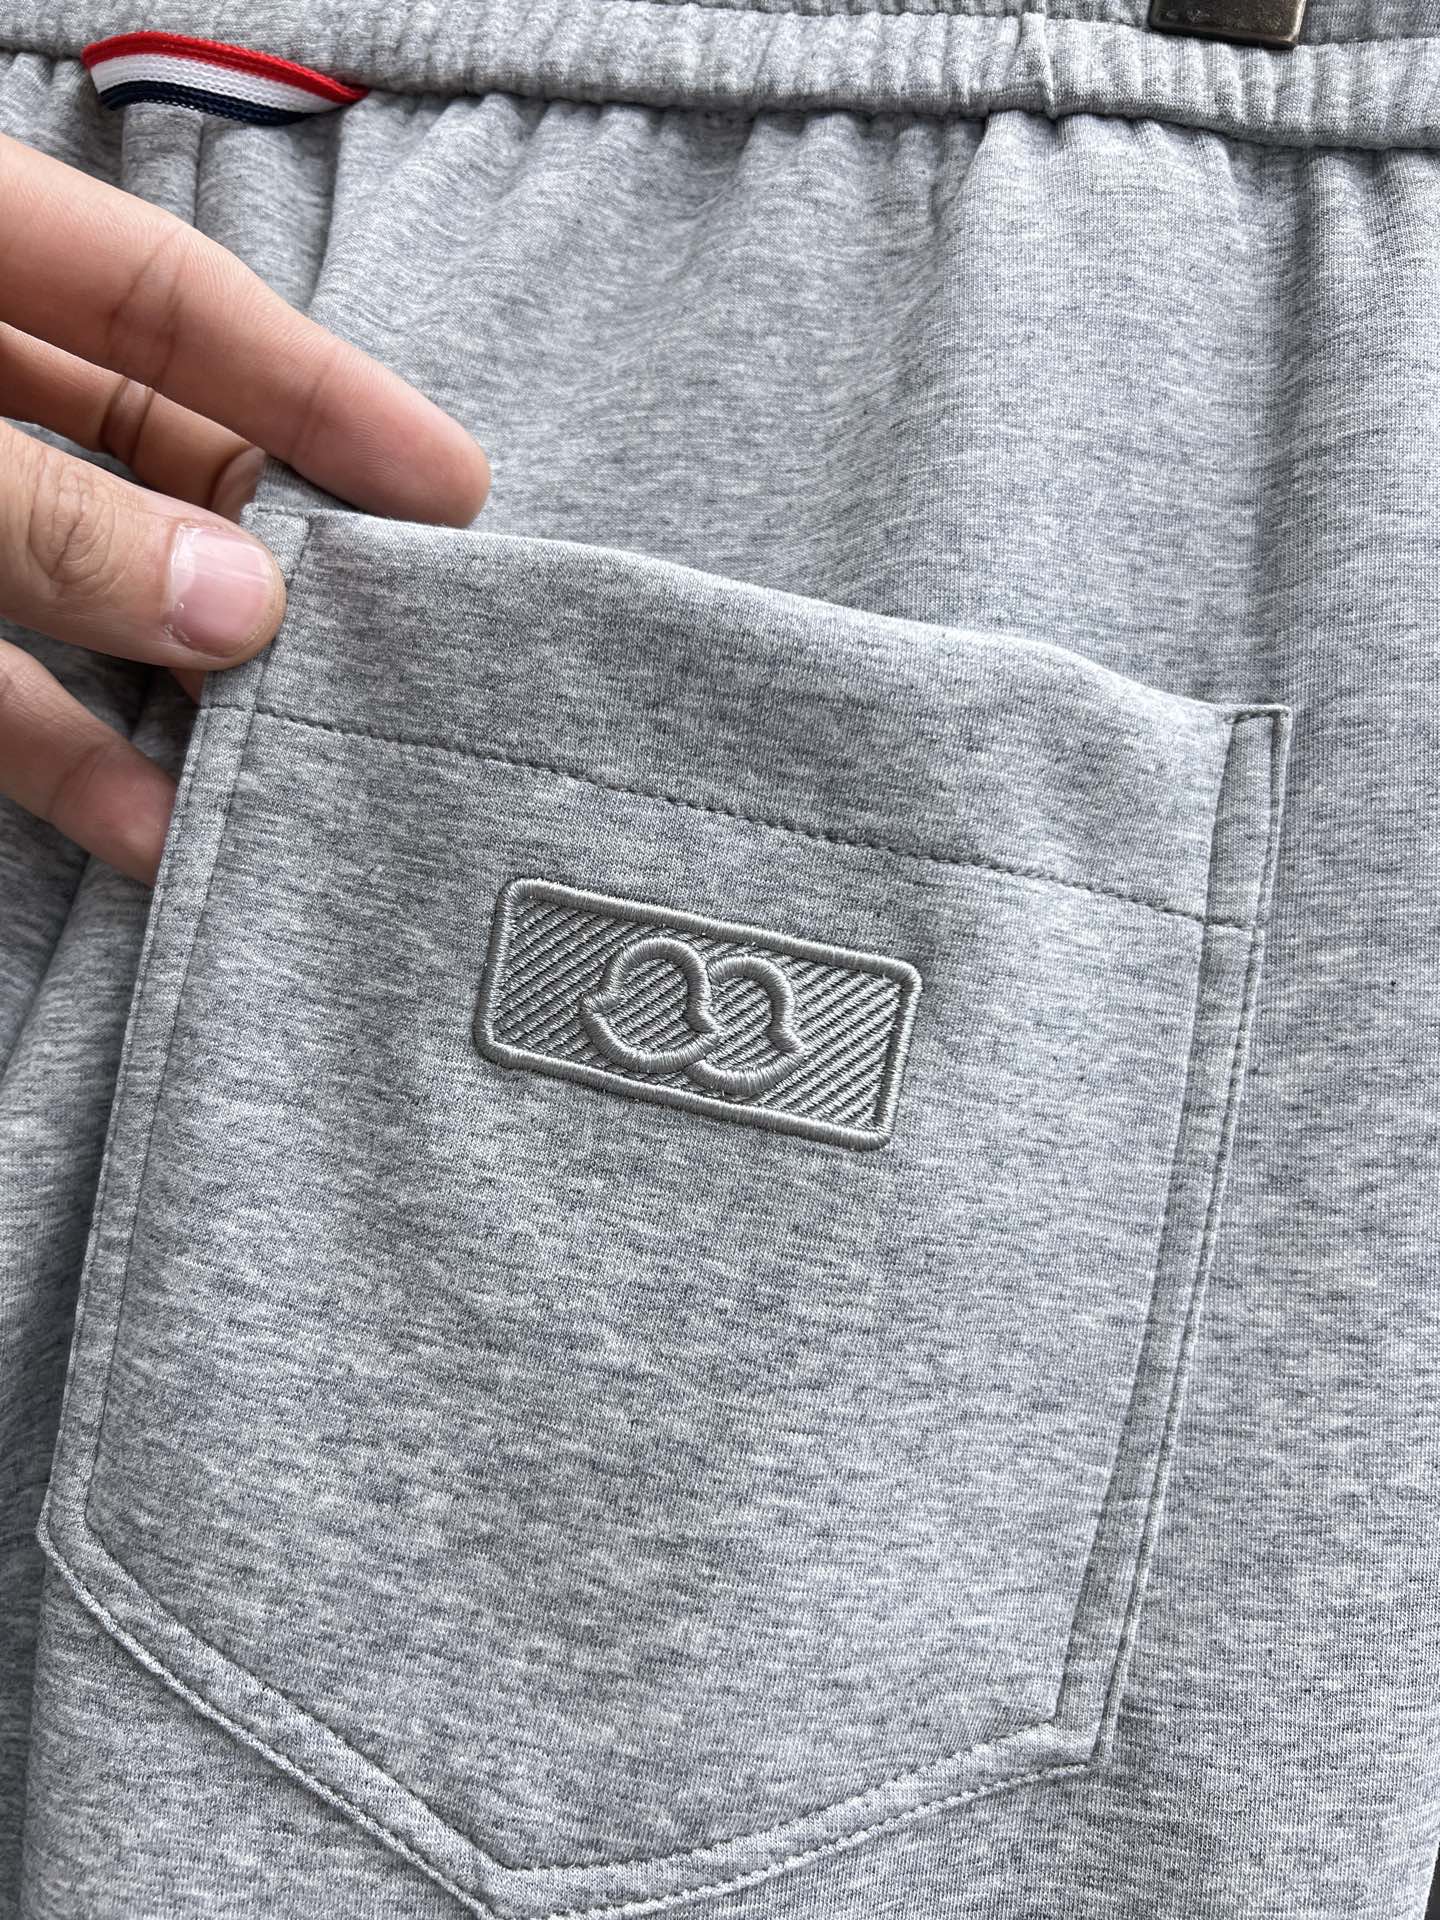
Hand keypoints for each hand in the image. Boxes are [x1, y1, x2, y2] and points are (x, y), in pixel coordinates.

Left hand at [0, 131, 489, 884]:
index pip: (171, 298)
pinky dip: (64, 761)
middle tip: (388, 634)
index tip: (448, 488)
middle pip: (147, 446)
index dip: (316, 388)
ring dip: (175, 684)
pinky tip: (149, 832)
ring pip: (74, 585)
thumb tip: (239, 610)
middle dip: (265, 544)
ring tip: (295, 763)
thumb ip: (47, 517)